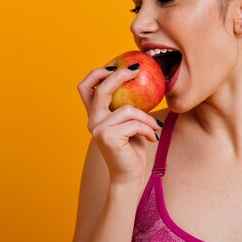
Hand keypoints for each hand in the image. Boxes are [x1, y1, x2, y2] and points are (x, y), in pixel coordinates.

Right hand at [77, 65, 161, 184]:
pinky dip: (147, 129)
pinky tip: (152, 138)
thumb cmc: (132, 149)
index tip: (116, 65)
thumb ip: (127, 107)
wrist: (129, 176)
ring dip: (146, 118)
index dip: (97, 73)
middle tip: (137, 69)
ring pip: (128, 110)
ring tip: (154, 128)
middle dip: (120, 75)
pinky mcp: (108, 137)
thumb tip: (140, 81)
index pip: (86, 87)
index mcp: (95, 115)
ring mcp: (98, 129)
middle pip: (102, 89)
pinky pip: (134, 123)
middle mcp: (92, 121)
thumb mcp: (129, 123)